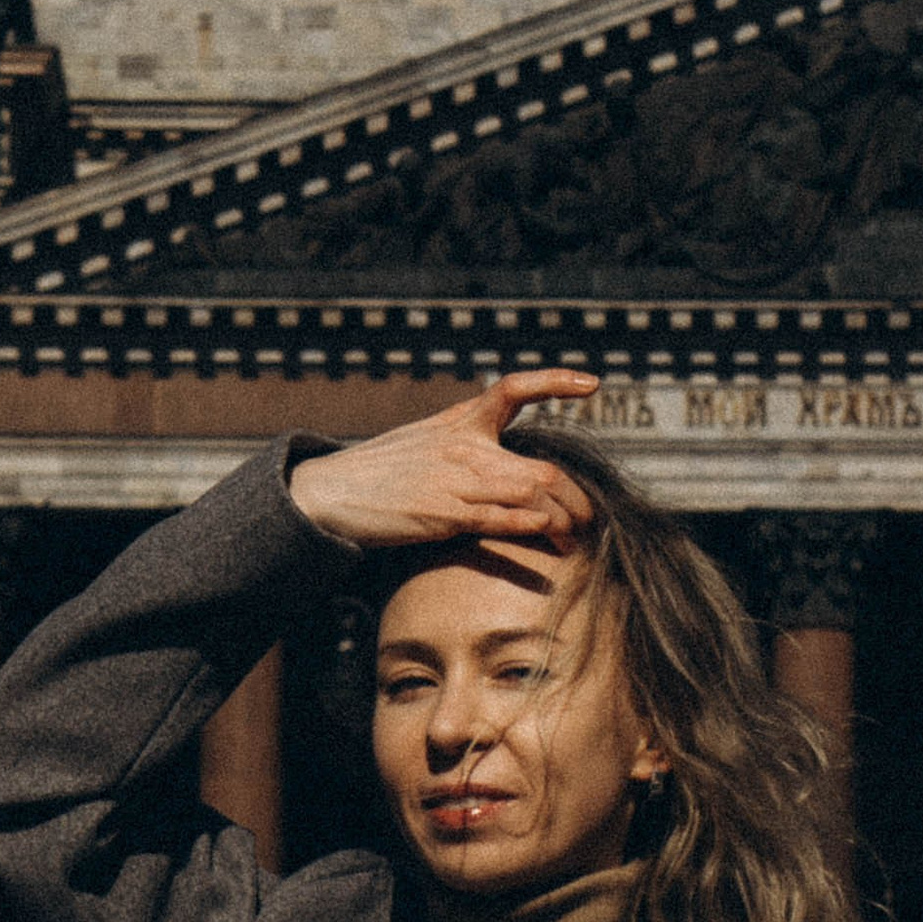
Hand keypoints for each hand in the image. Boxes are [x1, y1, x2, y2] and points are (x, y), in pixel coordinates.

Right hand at [288, 374, 601, 554]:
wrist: (331, 490)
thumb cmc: (379, 469)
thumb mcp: (424, 438)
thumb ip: (463, 440)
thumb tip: (499, 453)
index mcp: (461, 420)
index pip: (515, 388)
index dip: (556, 382)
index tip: (591, 383)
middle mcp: (466, 446)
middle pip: (543, 468)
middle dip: (576, 499)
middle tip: (591, 518)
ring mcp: (457, 481)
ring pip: (532, 495)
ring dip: (564, 521)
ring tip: (576, 539)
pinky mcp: (444, 514)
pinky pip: (500, 520)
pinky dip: (531, 528)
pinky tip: (548, 536)